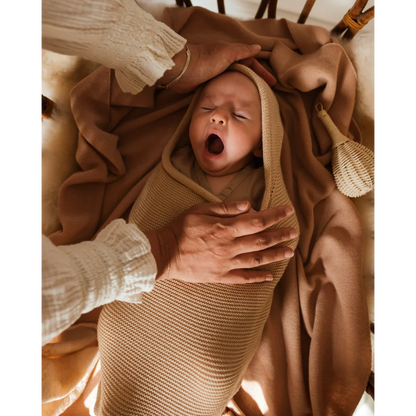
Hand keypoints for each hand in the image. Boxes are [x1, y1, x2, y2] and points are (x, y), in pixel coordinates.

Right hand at [145, 200, 296, 283]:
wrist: (164, 253)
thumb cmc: (180, 228)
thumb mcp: (200, 209)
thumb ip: (225, 208)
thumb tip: (249, 205)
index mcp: (226, 228)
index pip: (258, 221)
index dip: (276, 215)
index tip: (288, 210)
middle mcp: (230, 247)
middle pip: (262, 240)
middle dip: (281, 235)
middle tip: (295, 232)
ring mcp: (226, 264)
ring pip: (257, 260)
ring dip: (275, 255)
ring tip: (289, 252)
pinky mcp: (220, 277)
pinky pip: (243, 278)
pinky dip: (258, 278)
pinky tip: (270, 276)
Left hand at [159, 42, 276, 92]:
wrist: (182, 70)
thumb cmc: (204, 60)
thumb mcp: (227, 53)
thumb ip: (242, 50)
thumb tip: (257, 47)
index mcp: (230, 54)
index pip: (251, 62)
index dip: (262, 72)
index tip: (272, 83)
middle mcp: (224, 63)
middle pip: (244, 73)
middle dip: (254, 82)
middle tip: (264, 94)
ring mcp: (216, 75)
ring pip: (235, 82)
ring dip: (243, 89)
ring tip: (253, 100)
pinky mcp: (208, 85)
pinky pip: (224, 90)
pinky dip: (231, 95)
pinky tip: (236, 102)